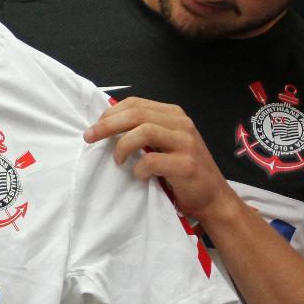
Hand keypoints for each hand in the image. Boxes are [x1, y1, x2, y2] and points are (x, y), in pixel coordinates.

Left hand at [84, 97, 240, 224]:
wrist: (214, 199)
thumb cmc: (184, 172)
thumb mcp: (166, 143)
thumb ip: (146, 131)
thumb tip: (107, 125)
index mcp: (174, 115)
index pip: (136, 103)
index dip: (111, 113)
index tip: (95, 127)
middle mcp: (182, 124)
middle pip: (136, 114)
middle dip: (107, 125)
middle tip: (89, 138)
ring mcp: (186, 143)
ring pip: (143, 130)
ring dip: (123, 145)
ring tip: (118, 160)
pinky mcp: (187, 165)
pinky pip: (152, 161)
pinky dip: (139, 169)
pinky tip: (139, 176)